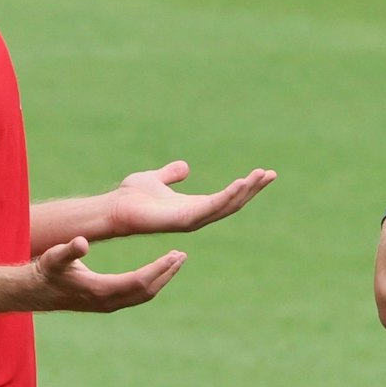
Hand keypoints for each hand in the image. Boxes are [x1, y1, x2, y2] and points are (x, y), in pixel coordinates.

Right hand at [34, 237, 185, 312]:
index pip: (140, 280)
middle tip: (182, 256)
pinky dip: (150, 283)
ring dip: (161, 278)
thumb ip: (68, 250)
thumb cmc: (44, 271)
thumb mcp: (54, 257)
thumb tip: (82, 242)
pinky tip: (156, 271)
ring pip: (144, 295)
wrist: (34, 292)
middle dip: (166, 273)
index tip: (175, 254)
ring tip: (175, 261)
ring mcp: (108, 305)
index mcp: (101, 290)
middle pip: (148, 290)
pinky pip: (136, 295)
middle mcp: (108, 302)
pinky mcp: (106, 304)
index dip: (159, 268)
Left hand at [109, 161, 274, 236]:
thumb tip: (184, 166)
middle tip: (271, 174)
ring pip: (227, 206)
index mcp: (194, 206)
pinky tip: (241, 183)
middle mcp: (197, 215)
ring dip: (245, 191)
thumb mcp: (156, 179)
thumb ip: (170, 175)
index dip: (245, 187)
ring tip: (261, 176)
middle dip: (253, 189)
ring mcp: (192, 219)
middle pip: (233, 203)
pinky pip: (211, 207)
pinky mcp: (184, 219)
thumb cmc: (131, 198)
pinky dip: (228, 196)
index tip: (263, 173)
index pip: (227, 197)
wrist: (114, 208)